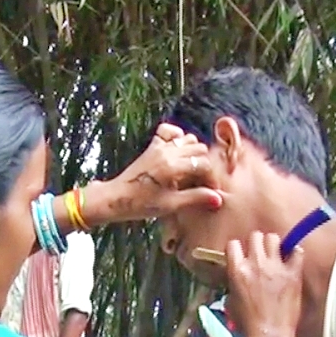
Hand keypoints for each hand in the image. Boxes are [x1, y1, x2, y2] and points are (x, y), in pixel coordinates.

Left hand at [88, 123, 220, 223]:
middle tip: (202, 181)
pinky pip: (169, 131)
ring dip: (194, 152)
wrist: (116, 198)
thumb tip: (218, 198)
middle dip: (205, 165)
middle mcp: (167, 152)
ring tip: (191, 170)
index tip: (211, 190)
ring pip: (188, 139)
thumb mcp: (171, 205)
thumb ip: (195, 197)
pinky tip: (179, 151)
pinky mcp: (152, 146)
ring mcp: (159, 147)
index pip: (204, 165)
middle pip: (199, 149)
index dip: (211, 178)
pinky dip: (178, 137)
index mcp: (172, 167)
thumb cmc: (141, 205)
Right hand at [224, 232, 303, 336]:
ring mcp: (275, 267)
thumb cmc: (247, 322)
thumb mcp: (231, 299)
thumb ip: (234, 280)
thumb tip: (237, 273)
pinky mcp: (293, 274)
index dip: (237, 249)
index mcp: (237, 270)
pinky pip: (297, 252)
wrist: (269, 334)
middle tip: (260, 254)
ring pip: (274, 238)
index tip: (241, 255)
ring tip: (275, 256)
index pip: (233, 243)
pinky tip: (292, 261)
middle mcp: (255, 264)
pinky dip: (295, 254)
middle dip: (257, 243)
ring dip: (274, 245)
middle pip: (256, 236)